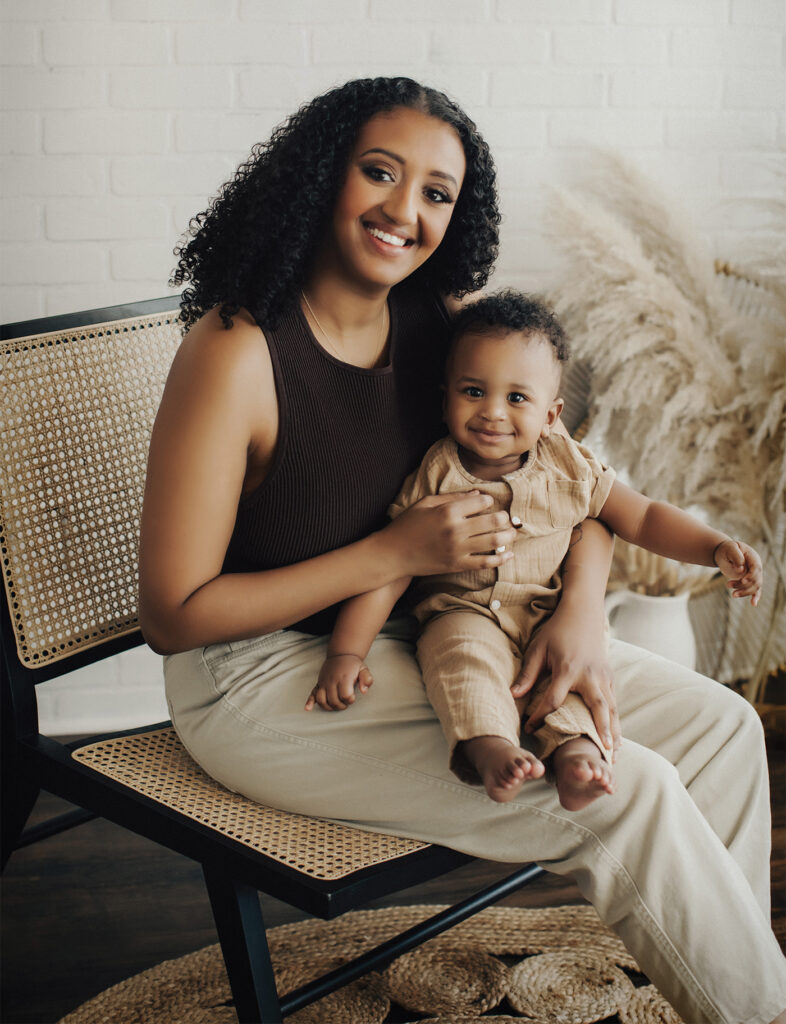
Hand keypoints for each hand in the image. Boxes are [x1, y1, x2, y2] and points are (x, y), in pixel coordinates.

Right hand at [305, 654, 372, 710]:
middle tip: (346, 702)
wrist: (341, 654)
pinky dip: (309, 702)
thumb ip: (367, 680)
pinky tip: (308, 708)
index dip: (350, 700)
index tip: (353, 696)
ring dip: (329, 707)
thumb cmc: (353, 665)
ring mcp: (324, 682)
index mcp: (344, 678)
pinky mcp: (319, 683)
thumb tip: (364, 691)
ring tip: (336, 705)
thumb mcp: (364, 670)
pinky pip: (312, 693)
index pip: (345, 696)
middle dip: (341, 706)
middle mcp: (332, 681)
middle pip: (334, 701)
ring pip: (322, 700)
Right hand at [384, 492, 516, 576]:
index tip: (487, 502)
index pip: (481, 502)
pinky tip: (509, 554)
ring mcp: (458, 550)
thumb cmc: (407, 525)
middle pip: (493, 521)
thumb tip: (478, 494)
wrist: (393, 554)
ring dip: (507, 537)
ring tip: (511, 533)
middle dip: (504, 518)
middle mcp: (455, 530)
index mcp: (447, 511)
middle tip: (505, 518)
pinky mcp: (457, 565)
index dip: (488, 500)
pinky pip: (485, 563)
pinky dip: (500, 559)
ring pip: (494, 542)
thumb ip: (453, 497)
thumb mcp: (426, 503)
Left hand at [511, 604, 619, 758]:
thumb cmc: (557, 631)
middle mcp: (590, 675)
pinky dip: (615, 720)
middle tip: (603, 757)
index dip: (540, 716)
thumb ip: (528, 673)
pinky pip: (614, 702)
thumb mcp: (538, 648)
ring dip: (613, 732)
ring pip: (611, 709)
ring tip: (614, 756)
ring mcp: (603, 676)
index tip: (529, 728)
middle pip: (598, 709)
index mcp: (569, 669)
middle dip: (601, 733)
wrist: (583, 612)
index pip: (554, 700)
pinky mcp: (610, 676)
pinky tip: (616, 738)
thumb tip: (513, 695)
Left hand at [714, 539, 762, 606]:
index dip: (751, 575)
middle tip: (728, 585)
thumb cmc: (728, 549)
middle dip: (743, 585)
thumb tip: (740, 570)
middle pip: (755, 579)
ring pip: (754, 587)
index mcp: (753, 558)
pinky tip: (753, 604)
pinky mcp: (749, 581)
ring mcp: (754, 575)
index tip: (743, 580)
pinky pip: (755, 590)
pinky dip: (755, 597)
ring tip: (733, 595)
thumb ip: (736, 557)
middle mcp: (756, 567)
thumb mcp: (730, 548)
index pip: (756, 568)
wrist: (725, 553)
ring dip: (744, 592)